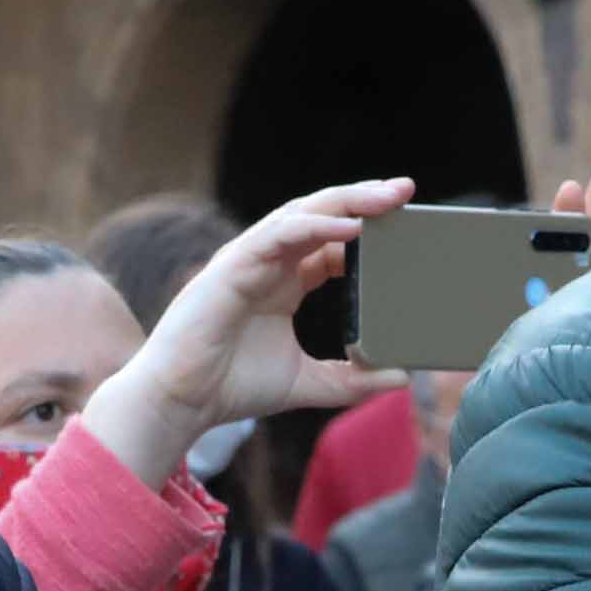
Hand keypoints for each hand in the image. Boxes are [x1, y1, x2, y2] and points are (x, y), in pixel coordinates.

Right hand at [85, 179, 415, 488]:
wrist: (183, 401)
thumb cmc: (232, 386)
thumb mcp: (308, 383)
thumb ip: (352, 380)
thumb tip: (400, 378)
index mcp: (286, 281)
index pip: (332, 241)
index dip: (369, 229)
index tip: (408, 224)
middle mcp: (270, 262)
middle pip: (323, 215)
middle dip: (365, 199)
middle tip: (407, 189)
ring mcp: (250, 259)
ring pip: (303, 213)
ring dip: (346, 200)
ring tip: (387, 197)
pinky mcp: (233, 265)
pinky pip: (278, 234)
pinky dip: (315, 226)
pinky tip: (351, 227)